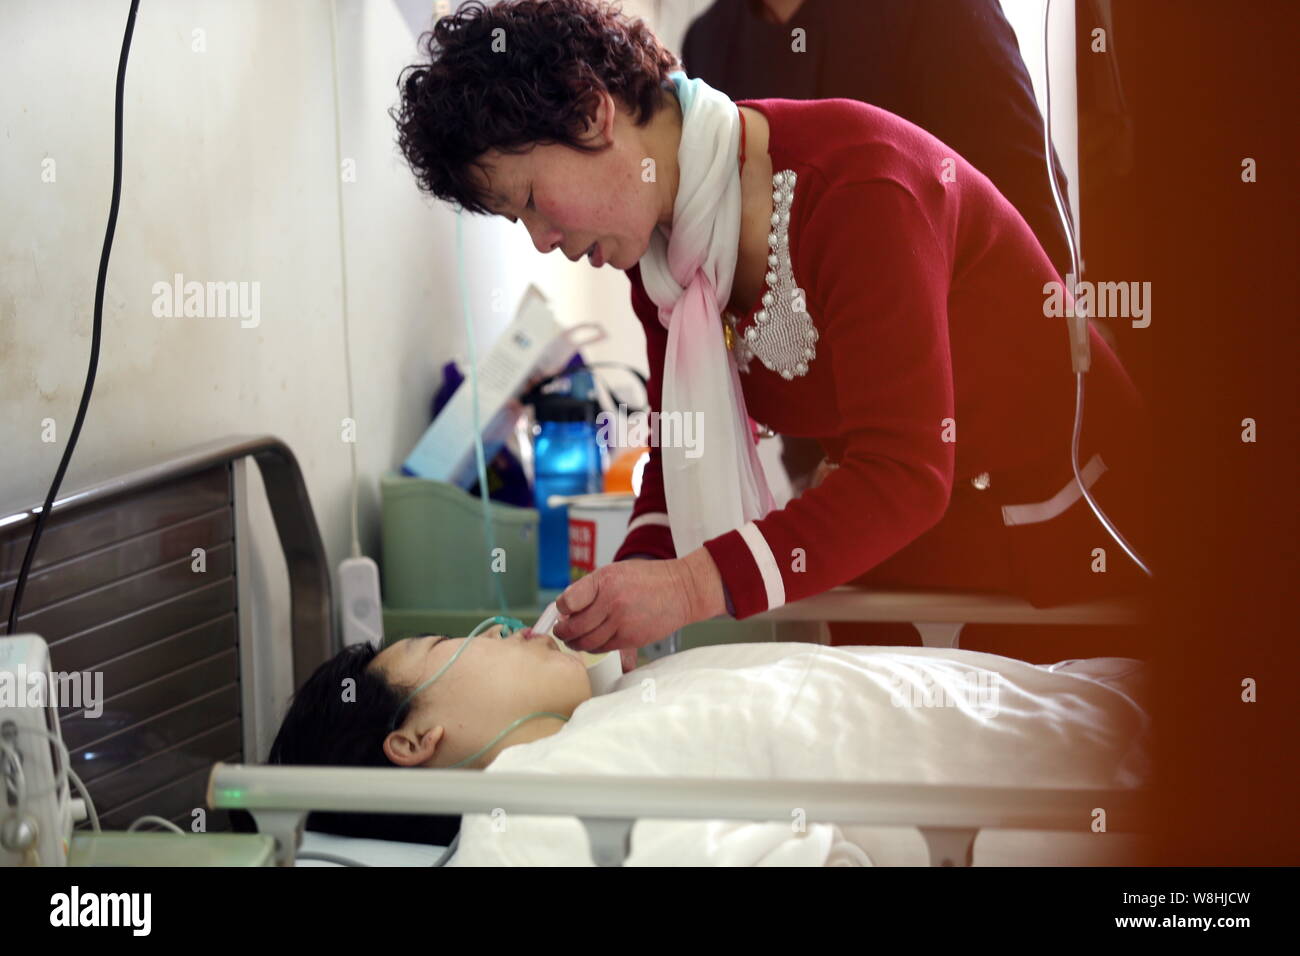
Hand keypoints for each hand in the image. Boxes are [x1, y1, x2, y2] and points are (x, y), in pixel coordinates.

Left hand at [552, 559, 693, 656]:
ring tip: (574, 639)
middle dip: (563, 632)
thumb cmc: (647, 579)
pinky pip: (603, 648)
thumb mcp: (615, 571)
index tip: (563, 612)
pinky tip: (593, 642)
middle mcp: (611, 601)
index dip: (562, 609)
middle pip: (575, 627)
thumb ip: (591, 588)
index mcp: (605, 580)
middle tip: (561, 631)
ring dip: (576, 643)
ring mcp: (621, 622)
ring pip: (587, 642)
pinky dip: (593, 648)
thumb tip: (566, 607)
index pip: (569, 601)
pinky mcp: (631, 638)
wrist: (682, 590)